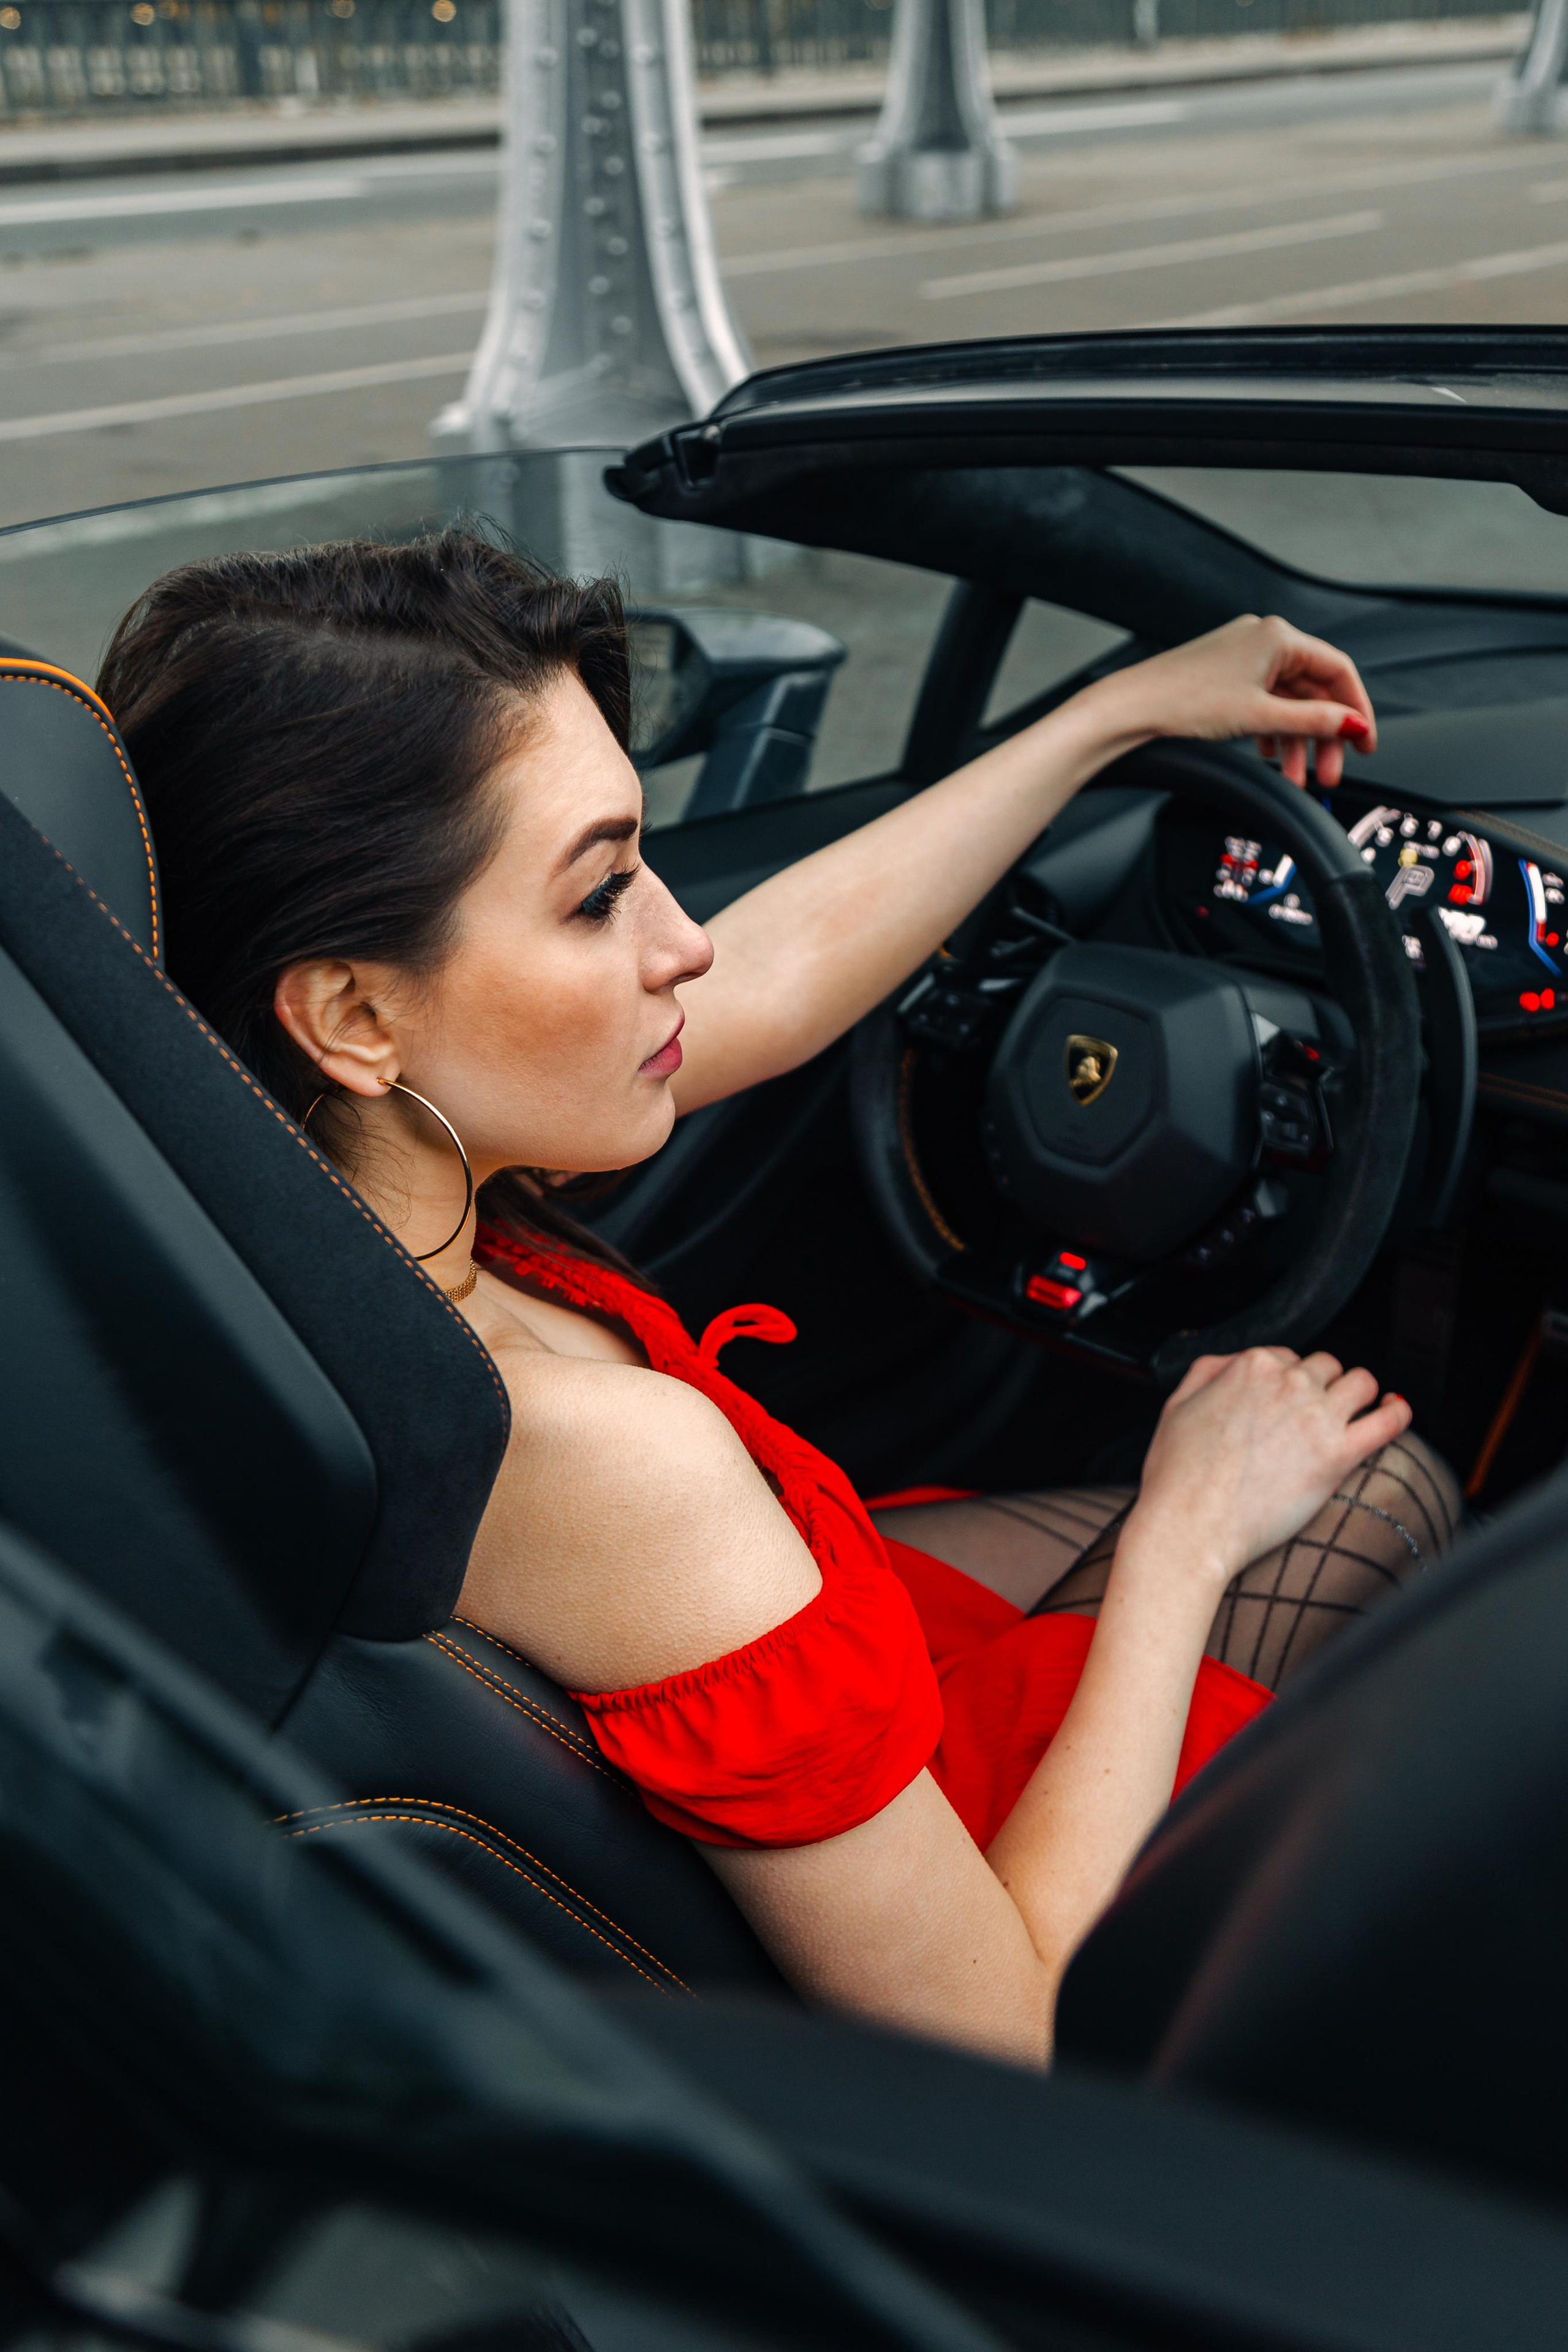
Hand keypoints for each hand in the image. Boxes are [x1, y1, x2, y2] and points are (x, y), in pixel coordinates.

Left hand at [1095, 614, 1375, 788]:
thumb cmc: (1184, 701)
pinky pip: (1263, 703)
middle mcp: (1262, 640)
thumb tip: (1352, 725)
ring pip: (1287, 702)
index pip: (1337, 670)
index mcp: (1277, 636)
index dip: (1356, 709)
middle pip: (1313, 691)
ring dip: (1296, 742)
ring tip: (1297, 777)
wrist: (1130, 708)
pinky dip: (1272, 731)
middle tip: (1330, 772)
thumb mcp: (1260, 716)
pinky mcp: (1224, 676)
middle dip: (1323, 736)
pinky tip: (1270, 755)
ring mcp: (1242, 657)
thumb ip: (1313, 721)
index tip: (1364, 742)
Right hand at [1127, 1347, 1411, 1590]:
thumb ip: (1207, 1372)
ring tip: (1353, 1413)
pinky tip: (1395, 1413)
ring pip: (1362, 1383)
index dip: (1287, 1380)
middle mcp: (1289, 1383)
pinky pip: (1388, 1421)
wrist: (1191, 1526)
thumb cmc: (1179, 1476)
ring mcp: (1318, 1417)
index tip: (1284, 1402)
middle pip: (1327, 1367)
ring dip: (1359, 1395)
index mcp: (1251, 1366)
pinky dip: (1397, 1413)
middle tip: (1311, 1415)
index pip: (1288, 1356)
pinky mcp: (1338, 1455)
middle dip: (1322, 1386)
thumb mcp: (1176, 1405)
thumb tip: (1231, 1363)